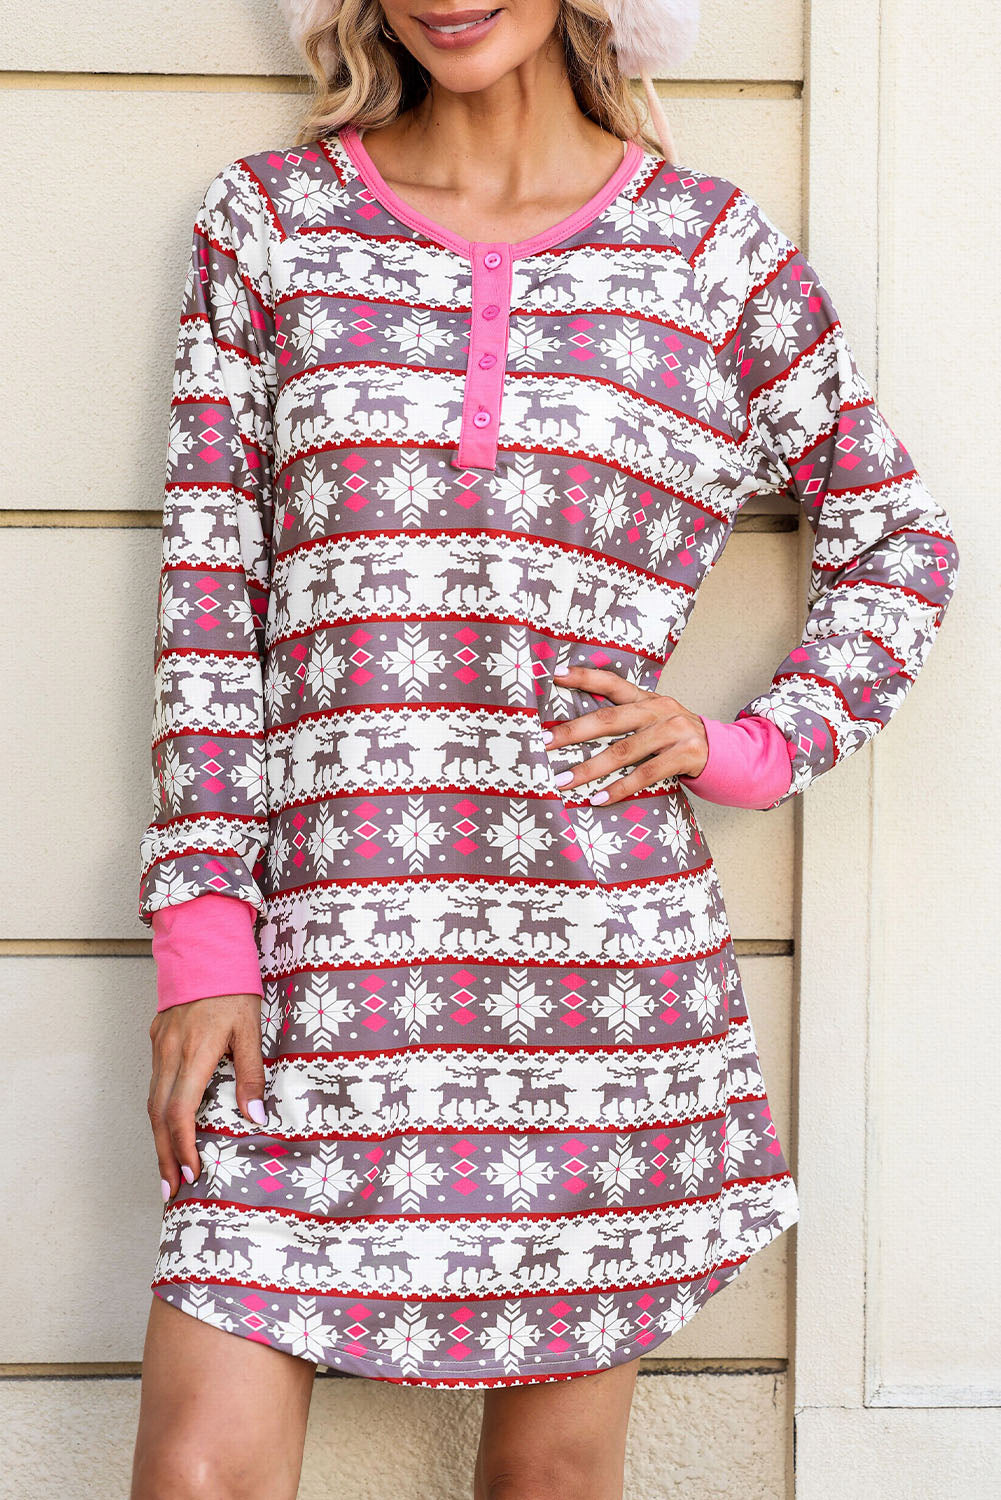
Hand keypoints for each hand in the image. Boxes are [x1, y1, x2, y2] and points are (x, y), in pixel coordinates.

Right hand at [148, 993, 266, 1201]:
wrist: (205, 946)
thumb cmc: (234, 986)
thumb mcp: (252, 1028)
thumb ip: (252, 1072)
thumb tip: (255, 1115)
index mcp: (195, 1051)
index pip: (180, 1110)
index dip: (183, 1146)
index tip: (192, 1174)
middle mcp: (170, 1051)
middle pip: (158, 1115)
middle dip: (165, 1156)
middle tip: (171, 1190)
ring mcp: (159, 1045)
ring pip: (152, 1101)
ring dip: (159, 1138)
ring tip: (169, 1169)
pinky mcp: (157, 1038)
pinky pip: (154, 1083)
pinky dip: (159, 1112)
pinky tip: (169, 1128)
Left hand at [544, 666, 708, 804]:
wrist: (725, 752)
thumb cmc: (677, 738)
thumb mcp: (655, 719)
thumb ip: (626, 717)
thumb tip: (577, 727)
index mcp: (648, 698)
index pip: (612, 682)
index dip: (584, 677)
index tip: (554, 676)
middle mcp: (659, 710)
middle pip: (609, 719)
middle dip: (573, 731)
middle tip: (544, 742)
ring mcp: (673, 732)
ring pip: (623, 751)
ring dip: (590, 769)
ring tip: (564, 781)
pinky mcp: (684, 756)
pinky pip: (645, 775)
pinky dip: (619, 789)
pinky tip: (598, 798)